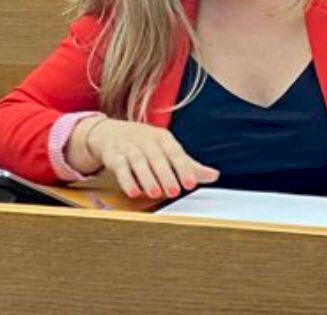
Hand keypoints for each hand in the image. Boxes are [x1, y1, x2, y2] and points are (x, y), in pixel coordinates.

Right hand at [86, 119, 218, 198]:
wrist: (111, 132)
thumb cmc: (145, 144)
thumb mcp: (167, 149)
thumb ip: (189, 165)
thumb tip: (214, 175)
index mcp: (163, 138)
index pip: (175, 152)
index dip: (184, 168)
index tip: (191, 184)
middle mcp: (147, 140)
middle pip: (157, 157)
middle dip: (166, 175)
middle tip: (174, 192)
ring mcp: (129, 147)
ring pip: (138, 162)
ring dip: (147, 178)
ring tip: (155, 193)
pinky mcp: (113, 156)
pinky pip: (120, 167)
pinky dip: (126, 180)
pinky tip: (133, 192)